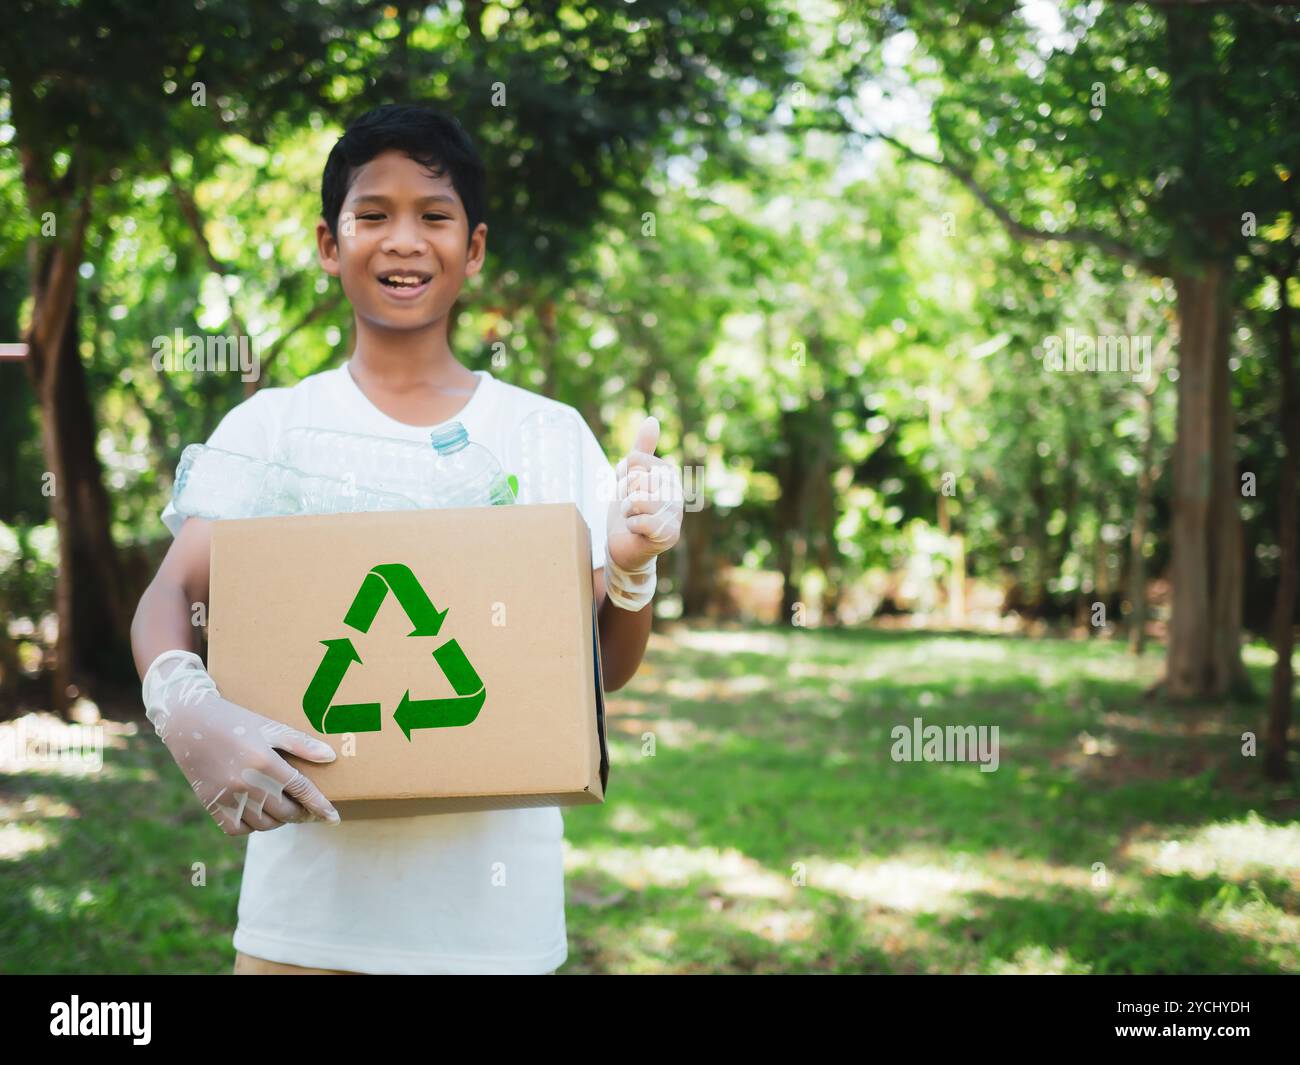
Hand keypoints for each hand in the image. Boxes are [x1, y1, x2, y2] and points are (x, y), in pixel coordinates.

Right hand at [142, 650, 341, 835]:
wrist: (188, 721)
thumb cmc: (235, 721)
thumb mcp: (269, 727)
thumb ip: (300, 744)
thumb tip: (330, 757)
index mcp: (265, 762)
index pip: (301, 791)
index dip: (320, 806)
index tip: (334, 819)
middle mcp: (247, 783)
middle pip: (285, 812)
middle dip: (300, 814)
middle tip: (305, 809)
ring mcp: (227, 796)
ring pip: (263, 824)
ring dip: (278, 821)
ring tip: (283, 810)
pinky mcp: (210, 803)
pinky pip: (236, 828)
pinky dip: (251, 826)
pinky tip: (257, 814)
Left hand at [606, 415, 683, 572]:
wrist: (624, 546)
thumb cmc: (628, 510)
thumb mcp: (630, 476)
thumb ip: (640, 449)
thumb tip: (653, 420)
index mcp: (668, 473)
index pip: (634, 460)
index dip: (623, 476)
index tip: (629, 490)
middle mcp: (676, 491)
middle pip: (635, 479)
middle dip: (624, 496)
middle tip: (631, 508)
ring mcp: (675, 513)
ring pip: (637, 500)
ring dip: (627, 512)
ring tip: (634, 519)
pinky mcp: (670, 534)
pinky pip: (639, 520)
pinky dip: (631, 527)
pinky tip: (638, 532)